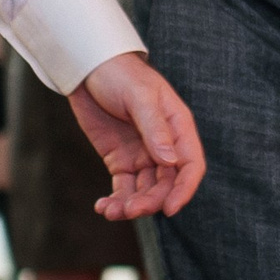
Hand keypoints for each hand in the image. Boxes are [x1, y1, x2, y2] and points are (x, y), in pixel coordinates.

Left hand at [68, 53, 204, 220]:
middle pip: (166, 184)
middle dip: (151, 201)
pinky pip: (123, 188)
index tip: (169, 208)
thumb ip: (155, 128)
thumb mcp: (139, 96)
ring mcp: (142, 155)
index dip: (184, 189)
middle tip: (130, 209)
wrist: (88, 67)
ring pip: (144, 190)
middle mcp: (164, 145)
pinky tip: (103, 207)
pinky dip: (115, 201)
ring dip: (131, 205)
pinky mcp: (120, 161)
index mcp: (178, 128)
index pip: (191, 165)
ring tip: (111, 212)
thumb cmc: (120, 73)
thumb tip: (170, 161)